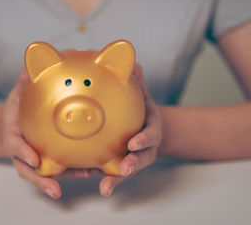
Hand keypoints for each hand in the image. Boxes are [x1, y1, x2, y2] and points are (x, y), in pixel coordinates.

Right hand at [0, 68, 89, 199]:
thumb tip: (29, 67)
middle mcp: (26, 156)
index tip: (34, 160)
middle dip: (45, 180)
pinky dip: (82, 168)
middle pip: (33, 171)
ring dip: (70, 176)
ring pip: (52, 174)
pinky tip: (101, 165)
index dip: (24, 155)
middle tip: (57, 185)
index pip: (16, 148)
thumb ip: (22, 84)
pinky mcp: (53, 162)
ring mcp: (39, 162)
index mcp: (15, 140)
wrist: (14, 126)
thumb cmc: (16, 112)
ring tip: (89, 174)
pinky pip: (67, 167)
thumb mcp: (15, 97)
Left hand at [97, 63, 162, 195]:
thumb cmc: (143, 110)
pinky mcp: (123, 166)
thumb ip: (139, 84)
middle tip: (124, 168)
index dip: (143, 140)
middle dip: (134, 164)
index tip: (133, 143)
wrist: (149, 128)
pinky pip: (116, 174)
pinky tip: (99, 188)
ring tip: (106, 187)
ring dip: (118, 179)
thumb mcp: (143, 97)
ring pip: (129, 171)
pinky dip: (109, 181)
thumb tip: (134, 63)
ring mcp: (135, 159)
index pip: (150, 135)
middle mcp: (145, 148)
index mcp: (150, 130)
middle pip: (142, 158)